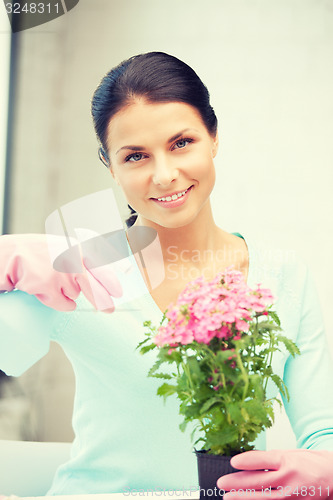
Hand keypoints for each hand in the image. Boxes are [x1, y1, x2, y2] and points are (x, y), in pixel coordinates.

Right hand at [0, 234, 122, 311]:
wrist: (12, 255)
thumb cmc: (40, 253)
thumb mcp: (64, 248)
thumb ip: (82, 258)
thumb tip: (100, 277)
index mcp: (78, 247)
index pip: (102, 258)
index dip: (116, 266)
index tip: (129, 272)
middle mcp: (72, 259)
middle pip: (94, 285)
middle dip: (103, 300)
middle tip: (110, 309)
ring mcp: (61, 273)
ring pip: (76, 295)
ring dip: (67, 293)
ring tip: (51, 280)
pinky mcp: (50, 287)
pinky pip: (65, 304)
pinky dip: (59, 303)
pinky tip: (47, 291)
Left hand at [217, 449, 332, 498]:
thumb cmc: (311, 464)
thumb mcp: (290, 454)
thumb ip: (270, 460)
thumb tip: (247, 463)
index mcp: (287, 461)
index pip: (261, 460)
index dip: (245, 461)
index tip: (232, 462)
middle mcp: (288, 479)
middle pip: (257, 481)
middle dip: (237, 483)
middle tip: (221, 483)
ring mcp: (292, 496)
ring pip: (262, 498)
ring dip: (243, 498)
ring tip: (228, 498)